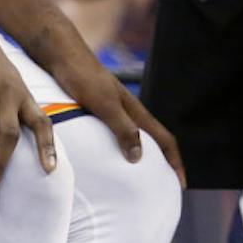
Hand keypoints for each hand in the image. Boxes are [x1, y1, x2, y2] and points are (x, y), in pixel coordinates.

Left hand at [13, 21, 185, 185]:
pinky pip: (115, 135)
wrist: (61, 54)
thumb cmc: (82, 76)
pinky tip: (107, 161)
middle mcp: (128, 111)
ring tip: (137, 182)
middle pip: (154, 140)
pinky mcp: (96, 109)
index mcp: (135, 111)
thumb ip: (122, 127)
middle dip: (163, 164)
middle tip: (162, 189)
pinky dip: (120, 151)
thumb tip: (139, 157)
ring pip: (134, 138)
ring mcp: (113, 110)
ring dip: (142, 158)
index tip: (181, 185)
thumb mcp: (103, 103)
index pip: (165, 139)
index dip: (175, 162)